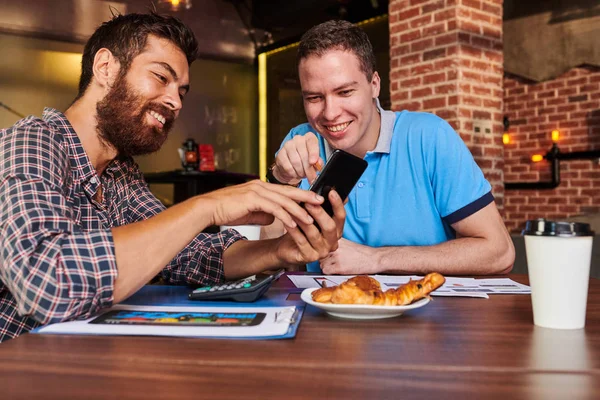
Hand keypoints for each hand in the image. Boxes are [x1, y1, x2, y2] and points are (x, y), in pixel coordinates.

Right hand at [199, 180, 324, 228]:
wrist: (208, 209)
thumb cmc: (226, 210)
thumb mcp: (250, 212)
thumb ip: (264, 213)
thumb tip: (275, 218)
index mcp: (261, 188)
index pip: (285, 191)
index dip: (301, 195)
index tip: (314, 200)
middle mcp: (261, 186)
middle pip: (289, 192)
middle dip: (307, 198)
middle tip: (322, 203)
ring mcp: (257, 191)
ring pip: (283, 200)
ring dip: (298, 210)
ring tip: (311, 218)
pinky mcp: (252, 199)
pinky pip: (273, 208)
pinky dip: (285, 216)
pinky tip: (293, 224)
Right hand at [273, 132, 322, 184]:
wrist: (290, 165)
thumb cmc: (305, 161)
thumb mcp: (315, 161)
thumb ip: (318, 162)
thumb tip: (318, 164)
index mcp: (309, 138)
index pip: (311, 142)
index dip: (313, 153)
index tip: (313, 162)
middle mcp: (298, 139)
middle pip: (304, 155)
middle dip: (308, 169)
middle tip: (311, 177)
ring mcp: (288, 145)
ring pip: (296, 162)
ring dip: (301, 172)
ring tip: (302, 174)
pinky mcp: (280, 154)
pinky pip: (288, 167)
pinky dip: (293, 173)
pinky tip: (295, 174)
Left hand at [274, 189, 345, 264]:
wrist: (286, 248)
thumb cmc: (300, 230)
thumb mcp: (312, 216)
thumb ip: (320, 206)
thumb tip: (328, 188)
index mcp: (336, 231)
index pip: (341, 217)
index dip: (337, 204)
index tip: (331, 192)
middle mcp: (332, 242)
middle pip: (330, 227)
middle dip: (319, 213)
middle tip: (310, 202)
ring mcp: (321, 252)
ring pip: (314, 233)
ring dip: (304, 219)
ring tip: (295, 209)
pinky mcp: (309, 258)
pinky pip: (301, 241)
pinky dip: (294, 230)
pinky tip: (287, 221)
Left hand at [320, 238, 376, 274]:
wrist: (373, 258)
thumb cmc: (361, 252)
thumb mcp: (346, 243)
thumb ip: (335, 244)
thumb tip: (324, 247)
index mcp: (336, 239)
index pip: (320, 244)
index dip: (322, 250)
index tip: (325, 254)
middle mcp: (335, 246)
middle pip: (319, 254)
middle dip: (324, 259)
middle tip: (332, 262)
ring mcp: (336, 256)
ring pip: (321, 263)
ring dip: (326, 266)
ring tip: (336, 266)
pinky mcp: (339, 267)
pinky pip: (325, 271)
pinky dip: (329, 272)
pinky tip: (337, 270)